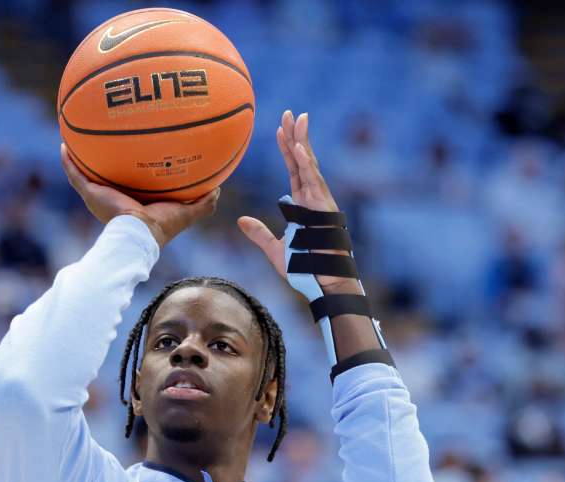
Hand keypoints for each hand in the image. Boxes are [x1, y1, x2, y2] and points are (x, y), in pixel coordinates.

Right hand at [60, 144, 219, 247]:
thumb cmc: (163, 226)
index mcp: (136, 200)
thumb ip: (203, 202)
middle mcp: (116, 197)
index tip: (138, 146)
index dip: (135, 165)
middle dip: (105, 157)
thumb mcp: (188, 211)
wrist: (139, 235)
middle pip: (108, 173)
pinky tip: (63, 145)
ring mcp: (100, 195)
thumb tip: (219, 188)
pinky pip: (75, 174)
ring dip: (81, 156)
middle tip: (106, 134)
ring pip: (87, 172)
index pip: (134, 179)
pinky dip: (68, 161)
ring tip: (76, 134)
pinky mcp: (90, 194)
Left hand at [236, 111, 355, 291]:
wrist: (323, 284)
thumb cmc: (305, 269)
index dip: (287, 149)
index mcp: (302, 204)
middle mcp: (313, 198)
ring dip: (302, 142)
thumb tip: (241, 221)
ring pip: (310, 165)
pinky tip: (298, 147)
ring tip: (297, 119)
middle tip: (290, 112)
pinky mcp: (324, 209)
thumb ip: (259, 234)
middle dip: (296, 135)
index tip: (280, 129)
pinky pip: (314, 182)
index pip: (293, 170)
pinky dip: (306, 164)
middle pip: (303, 160)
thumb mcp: (275, 250)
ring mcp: (320, 202)